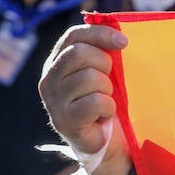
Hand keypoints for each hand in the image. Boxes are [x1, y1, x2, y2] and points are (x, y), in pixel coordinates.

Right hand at [39, 24, 132, 174]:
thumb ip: (106, 52)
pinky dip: (108, 108)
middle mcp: (49, 79)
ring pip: (90, 78)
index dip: (100, 34)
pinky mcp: (65, 120)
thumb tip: (120, 31)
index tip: (124, 42)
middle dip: (105, 64)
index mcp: (58, 62)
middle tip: (110, 82)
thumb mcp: (107, 73)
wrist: (109, 143)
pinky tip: (103, 116)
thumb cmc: (109, 103)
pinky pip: (97, 102)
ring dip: (108, 90)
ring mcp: (54, 100)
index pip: (74, 36)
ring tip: (105, 101)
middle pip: (80, 53)